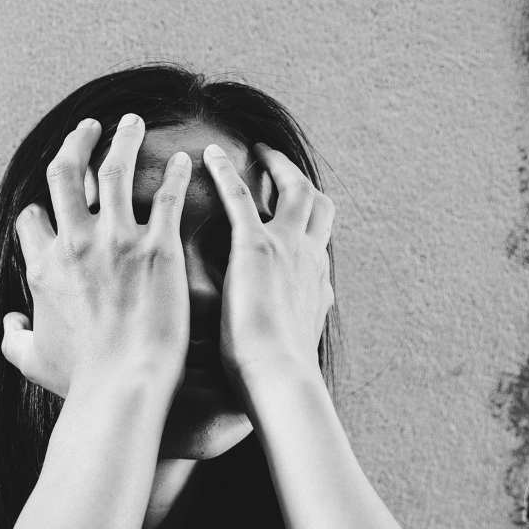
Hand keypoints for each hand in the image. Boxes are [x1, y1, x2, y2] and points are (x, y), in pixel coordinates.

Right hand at [1, 114, 194, 400]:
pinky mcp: (158, 248)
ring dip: (123, 139)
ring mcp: (117, 241)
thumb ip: (13, 338)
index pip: (33, 217)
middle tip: (89, 129)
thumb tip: (10, 324)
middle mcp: (75, 243)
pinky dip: (176, 174)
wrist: (122, 385)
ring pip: (115, 170)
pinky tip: (185, 160)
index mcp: (44, 266)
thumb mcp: (31, 360)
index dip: (42, 208)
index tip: (54, 203)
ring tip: (132, 123)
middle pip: (66, 174)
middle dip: (76, 144)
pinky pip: (167, 196)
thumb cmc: (80, 378)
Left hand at [201, 143, 335, 385]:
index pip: (319, 240)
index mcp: (317, 281)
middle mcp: (310, 257)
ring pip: (294, 189)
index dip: (309, 223)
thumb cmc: (277, 375)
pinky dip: (227, 172)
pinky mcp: (257, 246)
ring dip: (276, 165)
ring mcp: (288, 248)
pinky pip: (241, 196)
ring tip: (257, 151)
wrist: (278, 378)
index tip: (294, 213)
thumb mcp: (292, 345)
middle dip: (300, 180)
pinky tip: (209, 155)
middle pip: (319, 205)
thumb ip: (293, 328)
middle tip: (278, 164)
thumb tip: (296, 335)